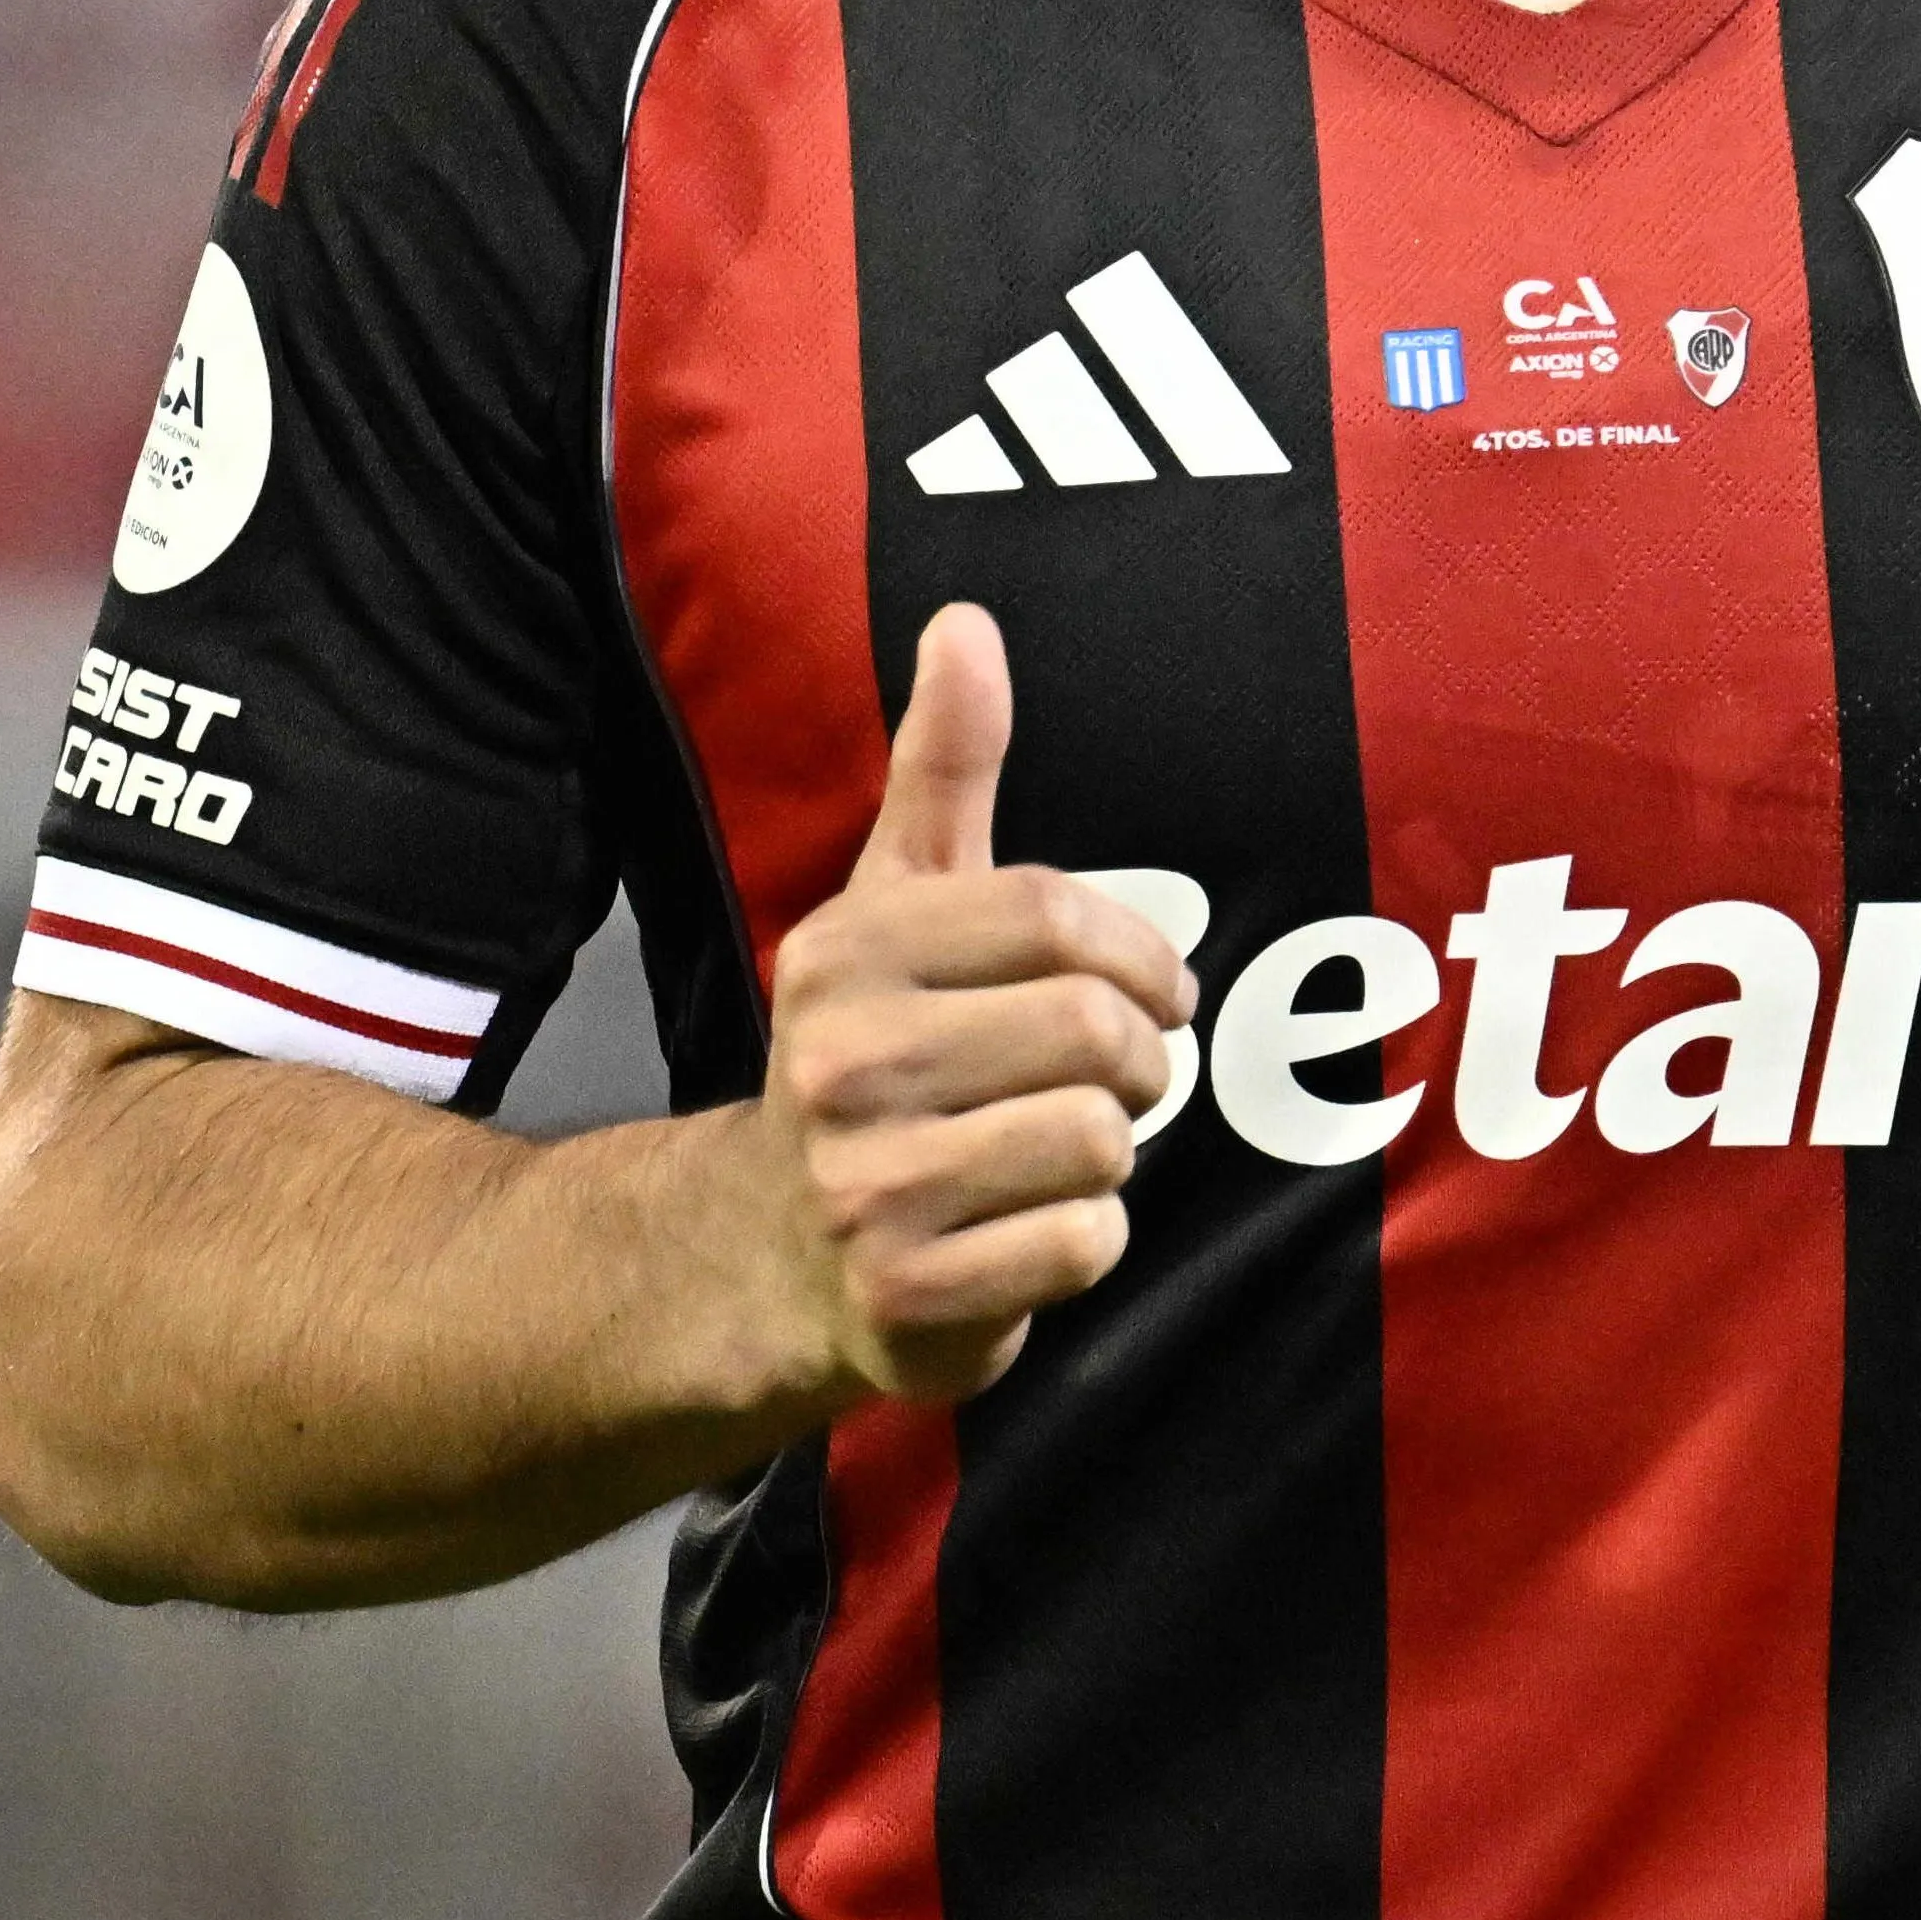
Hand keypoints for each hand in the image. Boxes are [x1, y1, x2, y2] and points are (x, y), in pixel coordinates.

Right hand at [748, 602, 1194, 1405]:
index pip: (1058, 919)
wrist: (767, 1256)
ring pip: (1100, 1142)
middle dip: (1133, 1063)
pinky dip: (1083, 1243)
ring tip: (1045, 1155)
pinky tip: (1019, 1233)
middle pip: (1097, 1033)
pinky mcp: (906, 1297)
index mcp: (847, 952)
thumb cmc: (873, 1057)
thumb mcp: (895, 905)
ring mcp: (865, 1188)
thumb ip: (942, 769)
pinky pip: (1085, 1244)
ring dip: (1106, 1155)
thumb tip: (966, 622)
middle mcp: (839, 1064)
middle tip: (1100, 1084)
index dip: (1141, 956)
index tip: (1153, 989)